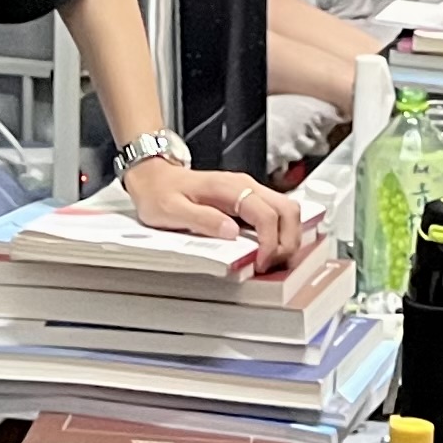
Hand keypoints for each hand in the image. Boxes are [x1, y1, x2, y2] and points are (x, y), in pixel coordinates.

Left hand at [123, 158, 307, 272]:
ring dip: (288, 237)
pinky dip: (280, 233)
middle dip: (288, 241)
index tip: (260, 262)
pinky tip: (268, 249)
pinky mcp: (248, 199)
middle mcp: (245, 186)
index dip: (269, 243)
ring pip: (287, 211)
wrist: (154, 178)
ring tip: (273, 259)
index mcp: (229, 188)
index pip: (266, 214)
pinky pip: (276, 214)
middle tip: (274, 264)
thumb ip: (202, 220)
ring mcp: (249, 191)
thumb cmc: (160, 193)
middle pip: (287, 210)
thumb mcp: (172, 210)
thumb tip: (231, 232)